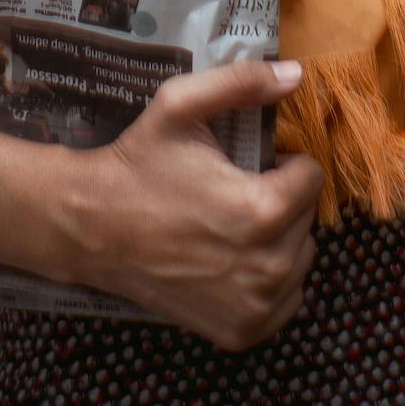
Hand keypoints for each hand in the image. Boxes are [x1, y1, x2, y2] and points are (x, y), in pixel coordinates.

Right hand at [68, 59, 323, 350]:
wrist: (93, 227)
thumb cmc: (139, 163)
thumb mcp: (181, 105)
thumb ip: (242, 82)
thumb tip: (297, 73)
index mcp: (261, 209)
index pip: (311, 177)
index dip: (282, 163)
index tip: (250, 165)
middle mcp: (268, 266)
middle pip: (307, 219)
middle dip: (281, 199)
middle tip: (234, 192)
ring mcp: (256, 306)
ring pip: (301, 259)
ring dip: (280, 240)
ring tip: (232, 225)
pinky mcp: (243, 332)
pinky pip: (286, 300)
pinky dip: (270, 282)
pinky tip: (233, 261)